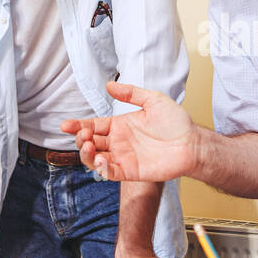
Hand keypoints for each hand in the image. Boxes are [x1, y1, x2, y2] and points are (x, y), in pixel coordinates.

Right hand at [60, 81, 197, 181]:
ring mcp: (123, 157)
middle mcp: (118, 142)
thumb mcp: (153, 100)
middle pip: (89, 143)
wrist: (192, 143)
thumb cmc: (176, 122)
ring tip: (89, 145)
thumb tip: (109, 85)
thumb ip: (131, 93)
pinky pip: (109, 172)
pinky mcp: (130, 172)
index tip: (65, 124)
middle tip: (83, 134)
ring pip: (94, 159)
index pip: (93, 125)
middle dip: (80, 139)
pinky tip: (100, 159)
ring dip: (86, 154)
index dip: (78, 125)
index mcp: (120, 125)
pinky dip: (101, 168)